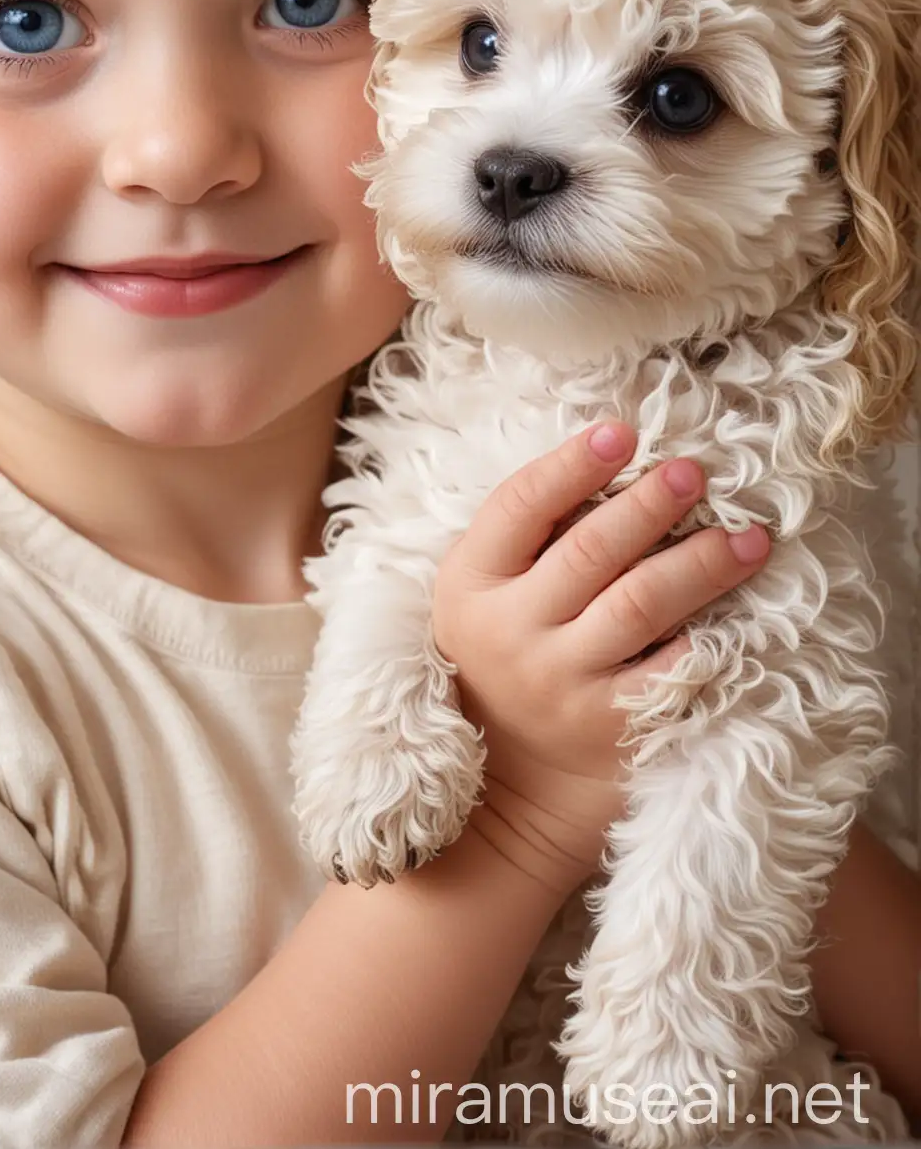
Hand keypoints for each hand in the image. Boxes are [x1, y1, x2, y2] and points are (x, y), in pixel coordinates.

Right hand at [433, 420, 771, 893]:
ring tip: (749, 536)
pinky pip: (665, 671)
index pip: (518, 508)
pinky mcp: (609, 726)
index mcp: (470, 583)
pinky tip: (734, 614)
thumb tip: (611, 459)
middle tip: (695, 472)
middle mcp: (509, 632)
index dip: (570, 465)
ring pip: (638, 606)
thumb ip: (529, 534)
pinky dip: (699, 639)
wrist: (510, 787)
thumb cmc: (505, 657)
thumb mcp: (484, 592)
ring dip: (699, 563)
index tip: (621, 432)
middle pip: (589, 553)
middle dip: (649, 505)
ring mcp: (560, 682)